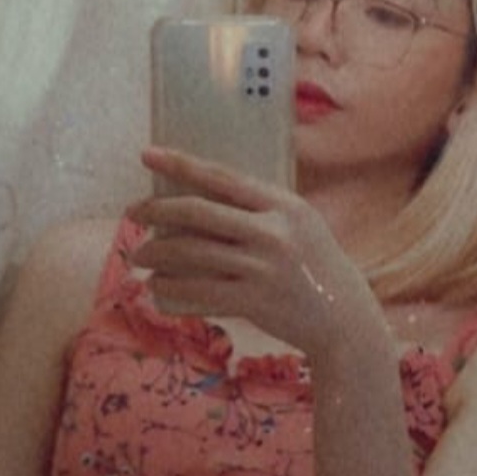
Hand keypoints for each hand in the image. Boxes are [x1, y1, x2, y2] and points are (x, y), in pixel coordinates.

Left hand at [131, 146, 383, 363]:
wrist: (344, 320)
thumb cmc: (317, 269)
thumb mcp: (301, 225)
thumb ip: (261, 209)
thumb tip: (203, 195)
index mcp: (284, 205)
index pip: (222, 177)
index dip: (180, 164)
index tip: (147, 155)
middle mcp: (272, 233)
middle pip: (197, 213)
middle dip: (156, 211)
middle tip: (132, 214)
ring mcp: (262, 268)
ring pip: (191, 254)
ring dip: (156, 254)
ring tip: (140, 256)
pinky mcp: (254, 302)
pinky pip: (197, 292)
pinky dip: (171, 290)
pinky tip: (158, 288)